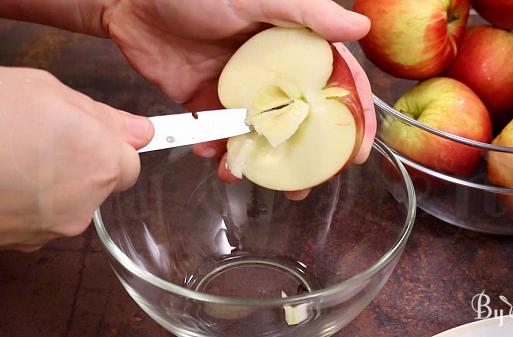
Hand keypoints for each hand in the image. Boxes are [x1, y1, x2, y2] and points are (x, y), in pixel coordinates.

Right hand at [0, 67, 152, 250]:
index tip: (93, 137)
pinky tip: (4, 179)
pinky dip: (28, 202)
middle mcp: (84, 204)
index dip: (109, 148)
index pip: (130, 165)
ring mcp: (51, 229)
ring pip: (68, 204)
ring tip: (14, 157)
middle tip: (43, 138)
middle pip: (99, 185)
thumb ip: (102, 117)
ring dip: (52, 185)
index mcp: (100, 163)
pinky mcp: (22, 244)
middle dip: (81, 165)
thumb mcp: (46, 92)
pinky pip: (39, 219)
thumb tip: (140, 132)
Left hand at [103, 0, 375, 198]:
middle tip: (304, 184)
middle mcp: (273, 72)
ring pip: (261, 137)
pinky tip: (211, 155)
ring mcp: (241, 92)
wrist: (134, 3)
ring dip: (259, 162)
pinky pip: (220, 137)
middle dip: (305, 157)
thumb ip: (306, 13)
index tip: (354, 152)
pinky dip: (217, 152)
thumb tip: (360, 28)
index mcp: (294, 46)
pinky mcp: (209, 105)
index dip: (352, 117)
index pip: (336, 83)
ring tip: (249, 176)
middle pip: (301, 121)